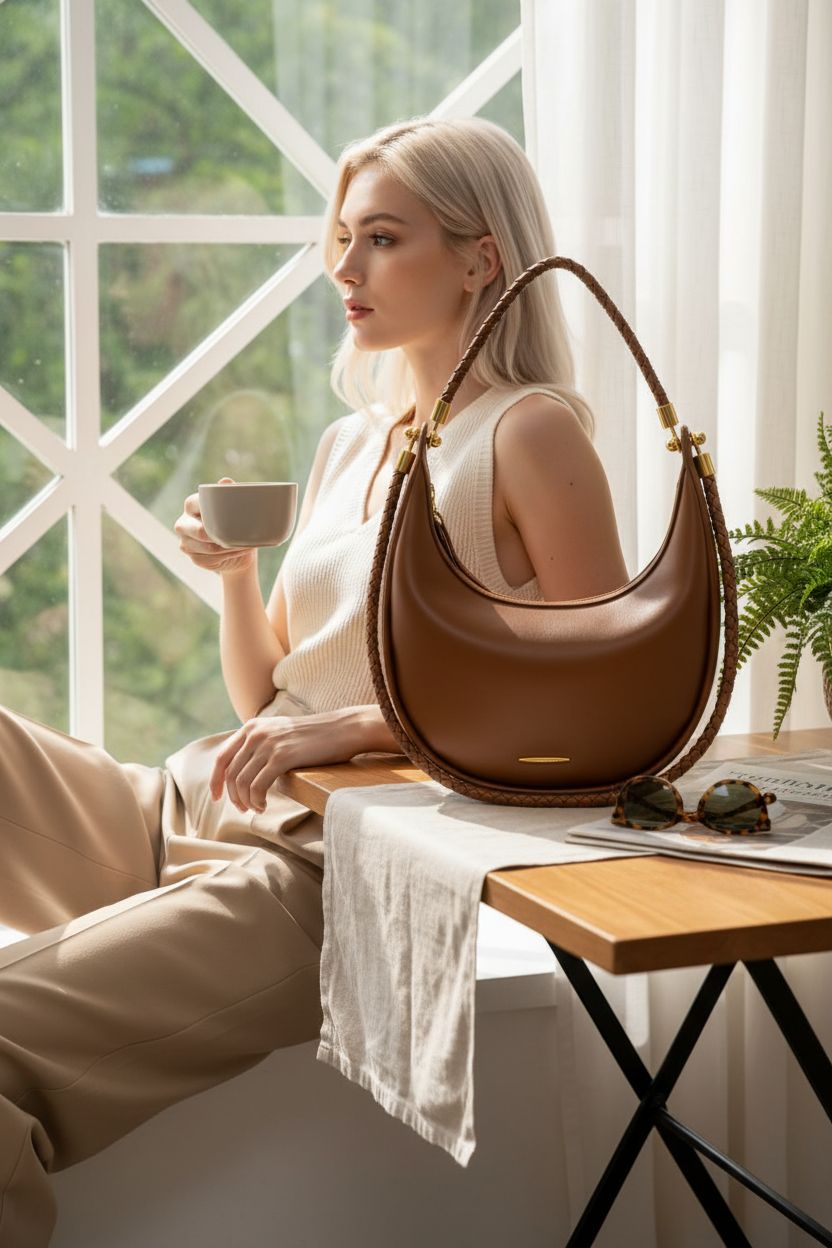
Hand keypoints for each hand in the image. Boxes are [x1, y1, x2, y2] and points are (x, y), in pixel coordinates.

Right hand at [175, 477, 255, 575]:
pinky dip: (228, 556)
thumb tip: (226, 481)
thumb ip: (228, 492)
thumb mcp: (233, 506)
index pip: (194, 503)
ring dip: (228, 547)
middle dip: (217, 534)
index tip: (225, 513)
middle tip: (235, 534)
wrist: (238, 549)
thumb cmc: (234, 521)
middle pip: (197, 531)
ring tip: (244, 543)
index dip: (208, 509)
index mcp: (191, 505)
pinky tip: (239, 551)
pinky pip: (210, 559)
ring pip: (207, 547)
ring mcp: (186, 542)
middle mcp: (183, 524)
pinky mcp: (194, 558)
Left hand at [209, 709, 369, 812]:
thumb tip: (245, 770)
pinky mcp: (281, 757)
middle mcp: (255, 733)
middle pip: (231, 773)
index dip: (216, 780)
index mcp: (252, 727)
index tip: (217, 797)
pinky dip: (257, 801)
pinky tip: (263, 807)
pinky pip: (257, 787)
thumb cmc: (316, 736)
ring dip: (246, 801)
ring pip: (242, 782)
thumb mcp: (281, 733)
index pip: (222, 757)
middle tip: (244, 809)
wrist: (343, 729)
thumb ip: (261, 745)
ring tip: (256, 809)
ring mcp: (268, 744)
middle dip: (234, 796)